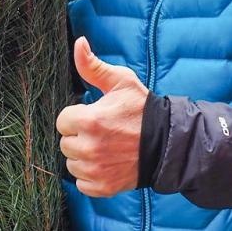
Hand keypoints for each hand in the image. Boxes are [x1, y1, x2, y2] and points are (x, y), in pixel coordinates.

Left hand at [56, 37, 148, 198]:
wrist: (168, 143)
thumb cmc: (143, 110)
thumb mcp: (120, 82)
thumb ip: (93, 66)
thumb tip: (78, 43)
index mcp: (89, 121)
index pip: (63, 121)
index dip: (78, 116)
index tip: (95, 116)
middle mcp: (89, 148)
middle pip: (65, 143)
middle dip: (79, 137)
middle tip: (103, 132)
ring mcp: (96, 170)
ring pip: (72, 164)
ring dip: (84, 157)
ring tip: (106, 148)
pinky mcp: (103, 187)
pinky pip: (82, 183)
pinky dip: (92, 176)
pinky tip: (107, 164)